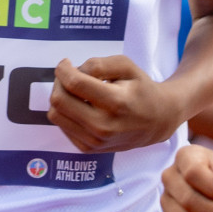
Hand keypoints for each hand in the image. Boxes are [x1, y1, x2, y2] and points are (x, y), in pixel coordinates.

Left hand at [48, 56, 181, 152]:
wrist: (157, 121)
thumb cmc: (141, 89)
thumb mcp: (127, 66)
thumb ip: (98, 64)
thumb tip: (72, 72)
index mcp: (116, 102)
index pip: (75, 84)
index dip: (63, 69)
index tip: (65, 63)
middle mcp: (103, 126)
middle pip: (59, 100)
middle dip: (59, 82)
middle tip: (69, 75)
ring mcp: (95, 141)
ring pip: (55, 114)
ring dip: (60, 96)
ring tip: (75, 90)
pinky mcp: (88, 148)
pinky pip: (62, 126)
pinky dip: (66, 112)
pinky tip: (81, 105)